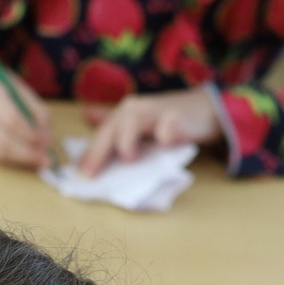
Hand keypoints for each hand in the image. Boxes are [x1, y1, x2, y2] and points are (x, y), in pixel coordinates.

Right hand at [0, 62, 52, 168]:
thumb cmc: (1, 87)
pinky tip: (25, 157)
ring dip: (21, 159)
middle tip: (45, 158)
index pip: (11, 119)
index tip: (47, 143)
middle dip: (27, 152)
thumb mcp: (22, 90)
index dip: (30, 135)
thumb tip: (48, 140)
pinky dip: (12, 159)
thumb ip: (37, 112)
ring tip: (38, 160)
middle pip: (3, 140)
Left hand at [77, 86, 219, 174]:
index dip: (90, 153)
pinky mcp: (177, 117)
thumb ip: (114, 125)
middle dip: (99, 152)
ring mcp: (156, 111)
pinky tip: (164, 144)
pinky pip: (168, 126)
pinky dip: (165, 135)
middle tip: (91, 174)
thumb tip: (85, 115)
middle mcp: (136, 108)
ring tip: (130, 159)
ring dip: (126, 142)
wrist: (202, 110)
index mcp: (124, 112)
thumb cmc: (165, 121)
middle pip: (112, 128)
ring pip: (133, 121)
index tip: (81, 175)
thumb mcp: (137, 123)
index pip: (102, 133)